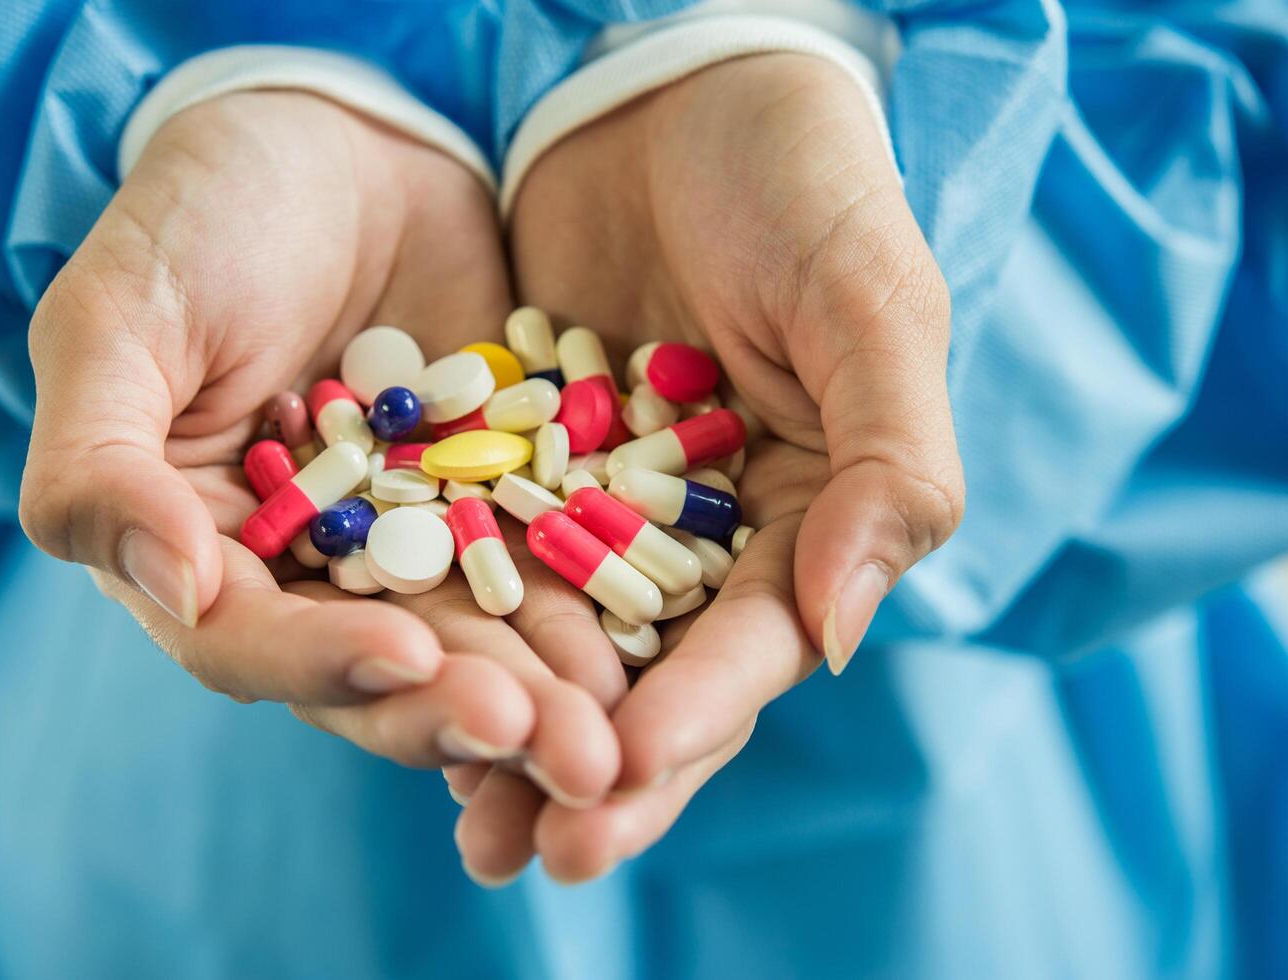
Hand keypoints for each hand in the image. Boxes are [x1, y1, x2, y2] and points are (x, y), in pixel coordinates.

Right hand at [18, 90, 619, 793]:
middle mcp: (308, 574)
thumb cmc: (198, 221)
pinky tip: (650, 639)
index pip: (250, 643)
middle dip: (463, 712)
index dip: (325, 663)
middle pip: (379, 669)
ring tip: (611, 729)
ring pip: (475, 637)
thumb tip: (173, 590)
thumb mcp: (118, 323)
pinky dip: (591, 602)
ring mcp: (411, 544)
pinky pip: (546, 562)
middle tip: (555, 749)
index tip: (408, 657)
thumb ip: (104, 464)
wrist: (333, 146)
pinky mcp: (497, 503)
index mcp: (197, 554)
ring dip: (544, 691)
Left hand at [452, 53, 964, 881]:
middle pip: (654, 676)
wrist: (678, 89)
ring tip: (471, 821)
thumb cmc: (803, 183)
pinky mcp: (515, 466)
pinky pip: (477, 557)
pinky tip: (403, 686)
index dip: (697, 715)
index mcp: (806, 517)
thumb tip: (846, 635)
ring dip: (517, 732)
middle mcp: (703, 536)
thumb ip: (890, 462)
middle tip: (535, 850)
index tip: (625, 773)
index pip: (756, 643)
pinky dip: (449, 626)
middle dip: (601, 768)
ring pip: (561, 644)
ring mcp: (603, 508)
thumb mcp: (870, 303)